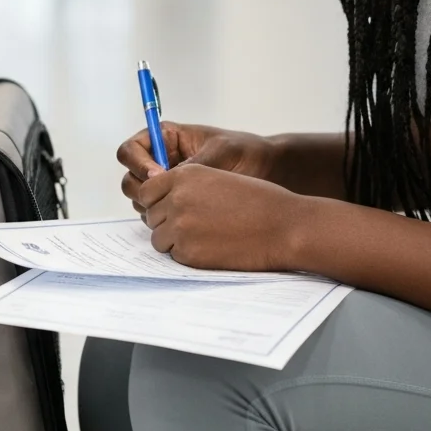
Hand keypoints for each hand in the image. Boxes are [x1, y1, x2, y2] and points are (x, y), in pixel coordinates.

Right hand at [118, 123, 277, 213]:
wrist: (267, 172)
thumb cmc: (246, 152)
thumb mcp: (220, 152)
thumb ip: (192, 163)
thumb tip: (165, 178)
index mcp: (165, 139)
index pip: (131, 150)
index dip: (137, 163)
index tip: (158, 175)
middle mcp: (159, 162)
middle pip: (130, 179)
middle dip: (143, 190)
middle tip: (166, 199)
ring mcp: (165, 186)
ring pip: (140, 200)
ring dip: (152, 207)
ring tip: (181, 209)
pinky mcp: (174, 206)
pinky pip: (156, 215)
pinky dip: (163, 220)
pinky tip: (186, 220)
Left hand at [138, 163, 307, 271]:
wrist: (284, 227)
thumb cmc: (259, 201)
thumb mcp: (218, 178)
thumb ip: (187, 186)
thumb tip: (162, 200)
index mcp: (184, 176)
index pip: (147, 190)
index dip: (156, 201)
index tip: (168, 207)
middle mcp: (176, 198)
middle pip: (151, 214)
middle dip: (166, 221)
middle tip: (194, 226)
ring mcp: (179, 226)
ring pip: (158, 237)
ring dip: (175, 240)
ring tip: (205, 237)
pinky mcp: (187, 252)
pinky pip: (174, 255)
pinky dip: (188, 254)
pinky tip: (212, 248)